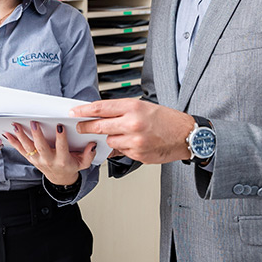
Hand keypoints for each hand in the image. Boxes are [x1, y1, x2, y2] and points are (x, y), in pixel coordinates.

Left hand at [2, 121, 95, 186]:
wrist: (60, 179)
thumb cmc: (70, 166)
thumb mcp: (83, 163)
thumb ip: (89, 154)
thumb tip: (92, 145)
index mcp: (62, 160)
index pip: (61, 147)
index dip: (61, 137)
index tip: (60, 126)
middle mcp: (48, 160)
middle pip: (41, 147)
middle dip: (37, 135)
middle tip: (33, 123)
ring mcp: (38, 160)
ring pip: (28, 148)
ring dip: (21, 136)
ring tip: (16, 125)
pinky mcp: (31, 159)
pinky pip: (21, 150)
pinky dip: (13, 142)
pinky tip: (8, 134)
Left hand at [71, 99, 192, 163]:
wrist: (186, 135)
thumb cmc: (167, 120)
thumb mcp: (144, 107)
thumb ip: (122, 111)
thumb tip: (102, 114)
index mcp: (133, 107)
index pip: (101, 108)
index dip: (84, 110)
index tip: (75, 112)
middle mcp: (133, 124)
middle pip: (100, 126)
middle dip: (87, 127)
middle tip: (81, 127)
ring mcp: (135, 141)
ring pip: (110, 140)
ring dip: (111, 138)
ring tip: (125, 134)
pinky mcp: (138, 154)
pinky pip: (121, 151)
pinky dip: (124, 147)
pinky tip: (135, 142)